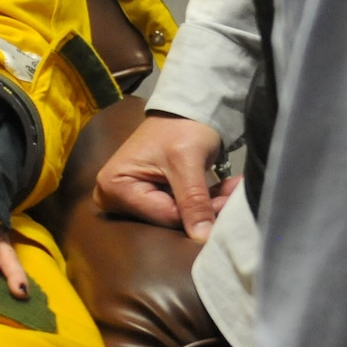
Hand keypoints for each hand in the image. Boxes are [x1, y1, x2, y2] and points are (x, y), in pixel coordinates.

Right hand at [92, 112, 236, 241]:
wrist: (185, 108)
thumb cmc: (179, 127)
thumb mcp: (186, 162)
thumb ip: (193, 201)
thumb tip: (202, 238)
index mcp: (113, 187)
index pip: (162, 216)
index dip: (196, 213)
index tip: (226, 202)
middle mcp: (115, 197)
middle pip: (168, 218)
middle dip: (204, 210)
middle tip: (232, 195)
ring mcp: (132, 198)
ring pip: (178, 216)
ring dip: (209, 205)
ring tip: (232, 189)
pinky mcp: (149, 197)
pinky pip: (180, 209)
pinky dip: (204, 201)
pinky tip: (224, 189)